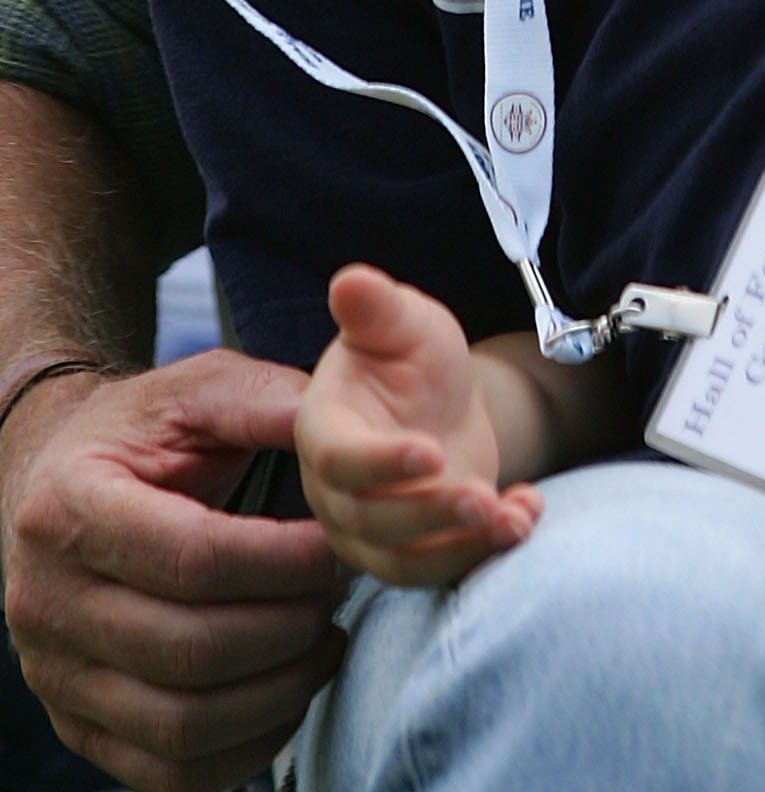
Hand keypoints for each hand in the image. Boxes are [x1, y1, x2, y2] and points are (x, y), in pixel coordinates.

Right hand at [0, 351, 343, 791]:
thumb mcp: (196, 389)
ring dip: (276, 694)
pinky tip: (289, 694)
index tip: (340, 549)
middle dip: (289, 629)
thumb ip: (265, 400)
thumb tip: (340, 428)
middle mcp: (45, 602)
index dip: (283, 562)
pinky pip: (163, 771)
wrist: (56, 479)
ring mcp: (54, 675)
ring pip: (179, 724)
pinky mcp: (75, 724)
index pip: (192, 558)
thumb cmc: (143, 432)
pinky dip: (241, 751)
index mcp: (69, 508)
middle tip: (341, 594)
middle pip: (189, 650)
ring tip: (327, 642)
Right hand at [296, 266, 538, 588]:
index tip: (431, 452)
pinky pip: (440, 570)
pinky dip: (484, 552)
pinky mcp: (412, 552)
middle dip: (430, 514)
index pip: (339, 458)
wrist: (440, 398)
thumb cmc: (412, 356)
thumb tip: (349, 280)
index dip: (380, 462)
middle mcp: (336, 491)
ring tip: (512, 520)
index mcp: (324, 428)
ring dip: (459, 547)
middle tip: (481, 499)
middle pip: (372, 518)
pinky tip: (524, 516)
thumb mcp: (404, 322)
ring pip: (403, 559)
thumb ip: (377, 308)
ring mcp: (370, 529)